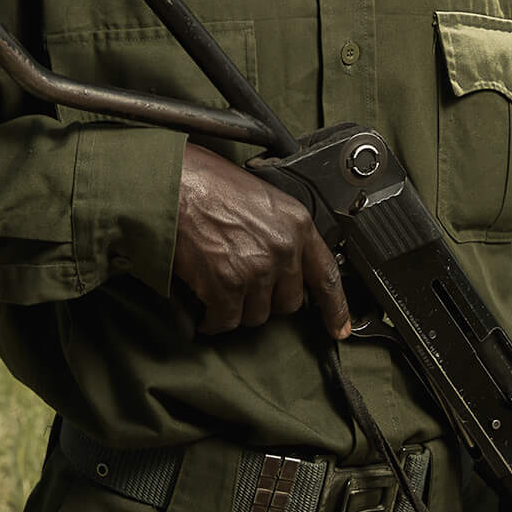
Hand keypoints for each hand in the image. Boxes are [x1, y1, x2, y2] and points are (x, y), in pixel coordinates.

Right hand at [174, 144, 351, 337]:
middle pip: (288, 303)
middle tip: (242, 287)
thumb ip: (280, 232)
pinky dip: (212, 320)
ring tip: (217, 289)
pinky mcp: (227, 285)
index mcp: (296, 223)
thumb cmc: (207, 183)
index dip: (335, 308)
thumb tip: (281, 263)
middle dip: (265, 301)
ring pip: (256, 315)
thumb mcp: (260, 198)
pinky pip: (225, 321)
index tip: (339, 328)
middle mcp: (283, 248)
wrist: (172, 182)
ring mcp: (256, 269)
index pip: (326, 275)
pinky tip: (203, 310)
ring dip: (236, 309)